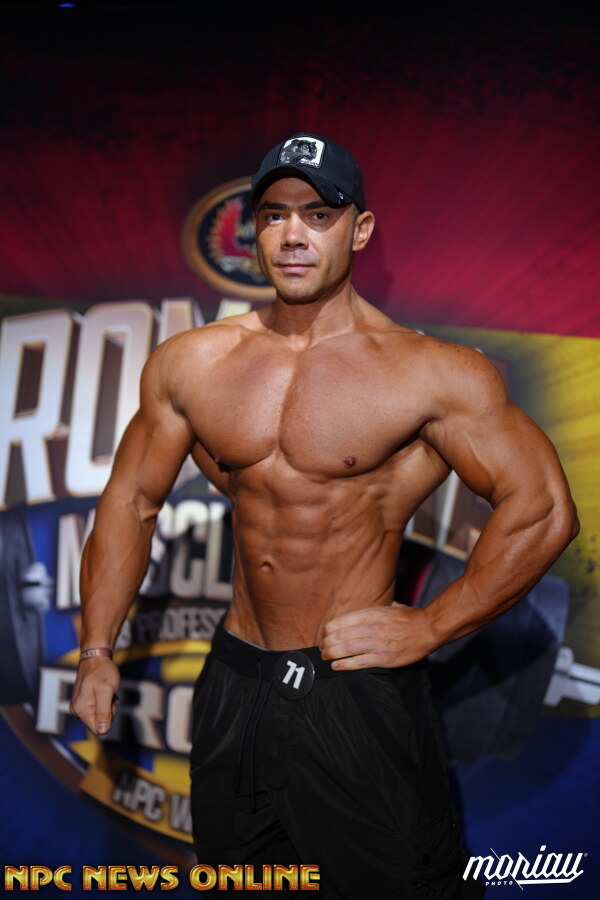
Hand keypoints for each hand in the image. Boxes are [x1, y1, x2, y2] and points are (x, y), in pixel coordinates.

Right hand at [70, 657, 120, 735]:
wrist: (96, 656)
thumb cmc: (102, 671)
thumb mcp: (106, 691)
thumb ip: (104, 712)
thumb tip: (103, 732)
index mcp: (80, 710)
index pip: (98, 729)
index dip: (108, 717)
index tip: (109, 702)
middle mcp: (77, 710)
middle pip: (99, 722)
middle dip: (109, 709)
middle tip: (109, 694)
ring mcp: (79, 705)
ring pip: (100, 714)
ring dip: (108, 704)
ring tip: (107, 690)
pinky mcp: (83, 700)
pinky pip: (98, 707)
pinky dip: (104, 699)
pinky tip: (104, 689)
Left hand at [320, 603, 436, 669]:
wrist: (428, 629)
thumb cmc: (409, 618)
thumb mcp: (389, 607)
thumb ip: (373, 610)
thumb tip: (361, 613)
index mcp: (371, 613)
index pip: (342, 620)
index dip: (329, 628)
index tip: (324, 634)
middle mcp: (372, 627)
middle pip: (341, 635)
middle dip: (327, 642)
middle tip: (321, 648)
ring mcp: (377, 643)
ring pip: (347, 648)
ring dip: (332, 653)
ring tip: (325, 657)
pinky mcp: (383, 658)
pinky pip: (359, 662)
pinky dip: (344, 664)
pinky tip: (336, 666)